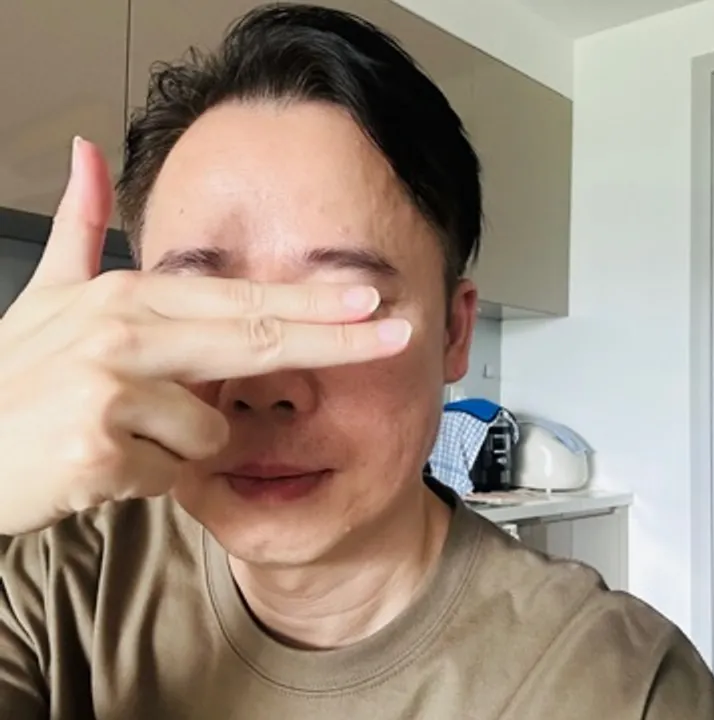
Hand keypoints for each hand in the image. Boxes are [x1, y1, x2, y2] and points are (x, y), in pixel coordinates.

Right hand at [0, 138, 411, 535]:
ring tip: (128, 438)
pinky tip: (106, 466)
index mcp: (126, 297)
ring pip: (213, 431)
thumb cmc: (12, 381)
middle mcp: (125, 333)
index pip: (241, 299)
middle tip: (397, 335)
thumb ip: (78, 229)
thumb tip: (87, 152)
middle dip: (337, 340)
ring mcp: (112, 388)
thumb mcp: (42, 297)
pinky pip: (174, 475)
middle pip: (259, 340)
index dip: (313, 301)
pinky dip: (151, 480)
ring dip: (183, 448)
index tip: (371, 298)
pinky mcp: (101, 447)